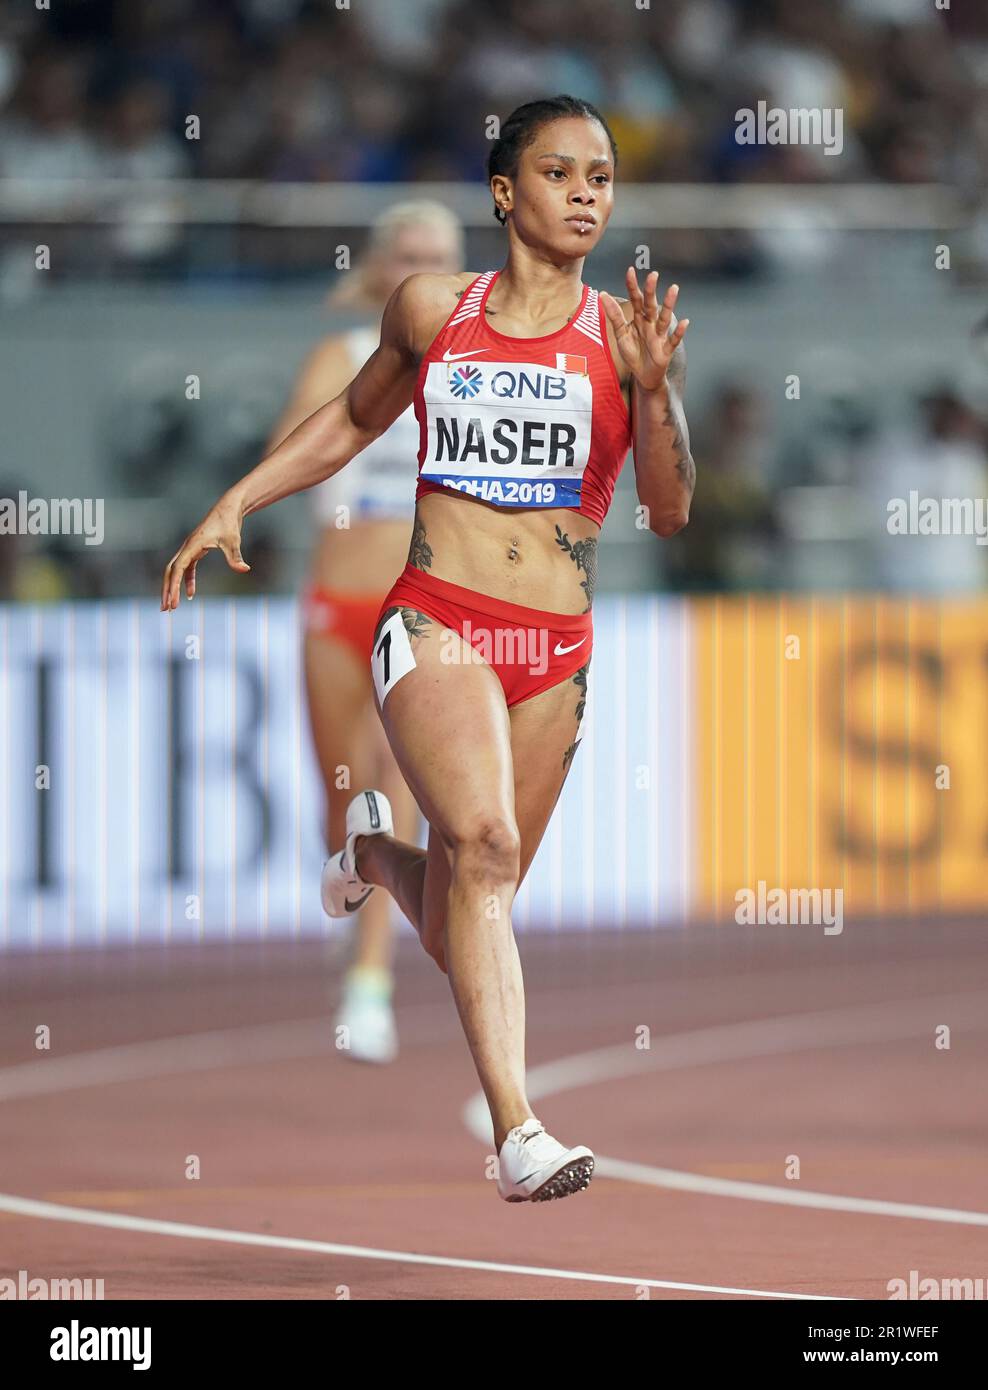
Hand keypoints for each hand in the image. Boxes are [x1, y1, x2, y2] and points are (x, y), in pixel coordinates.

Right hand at [160, 498, 249, 610]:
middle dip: (167, 590)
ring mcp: (190, 549)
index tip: (173, 601)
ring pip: (176, 570)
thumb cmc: (229, 523)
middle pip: (171, 571)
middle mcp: (187, 547)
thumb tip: (244, 569)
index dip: (174, 585)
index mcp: (192, 545)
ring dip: (173, 587)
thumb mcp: (233, 541)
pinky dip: (187, 581)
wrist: (229, 509)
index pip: (178, 568)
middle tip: (165, 609)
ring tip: (171, 605)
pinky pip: (187, 568)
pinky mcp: (196, 550)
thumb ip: (235, 557)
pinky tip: (190, 594)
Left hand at [599, 269, 689, 391]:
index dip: (633, 286)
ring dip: (669, 304)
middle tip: (653, 274)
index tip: (630, 270)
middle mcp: (651, 324)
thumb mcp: (621, 334)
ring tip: (674, 289)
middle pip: (650, 305)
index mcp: (639, 319)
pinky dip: (679, 332)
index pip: (636, 299)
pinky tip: (685, 322)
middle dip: (651, 291)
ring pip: (665, 318)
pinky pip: (673, 340)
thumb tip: (603, 294)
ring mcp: (659, 336)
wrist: (643, 376)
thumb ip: (614, 315)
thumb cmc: (633, 353)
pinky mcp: (666, 350)